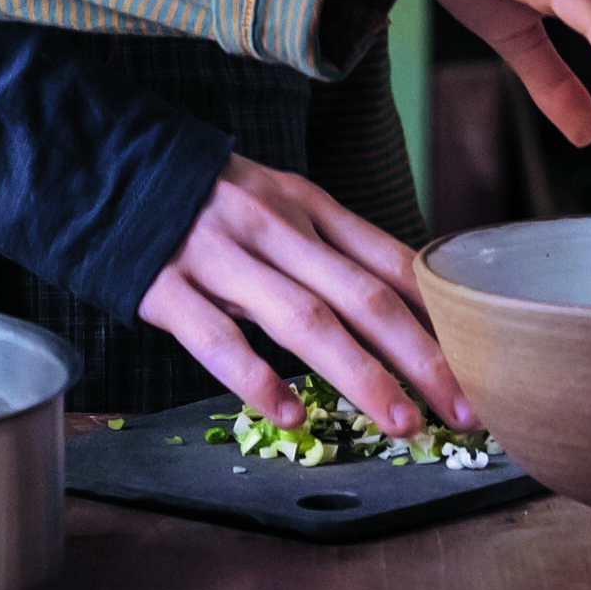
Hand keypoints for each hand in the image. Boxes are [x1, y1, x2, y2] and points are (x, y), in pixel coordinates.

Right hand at [137, 154, 470, 436]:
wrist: (109, 166)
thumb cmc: (209, 199)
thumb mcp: (279, 201)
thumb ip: (332, 244)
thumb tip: (407, 296)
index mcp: (306, 204)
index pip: (387, 260)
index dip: (437, 314)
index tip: (481, 360)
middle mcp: (273, 226)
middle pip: (361, 295)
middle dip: (420, 356)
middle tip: (462, 409)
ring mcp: (220, 256)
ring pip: (302, 319)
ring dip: (359, 374)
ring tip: (401, 423)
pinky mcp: (167, 287)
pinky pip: (218, 338)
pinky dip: (257, 379)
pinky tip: (291, 416)